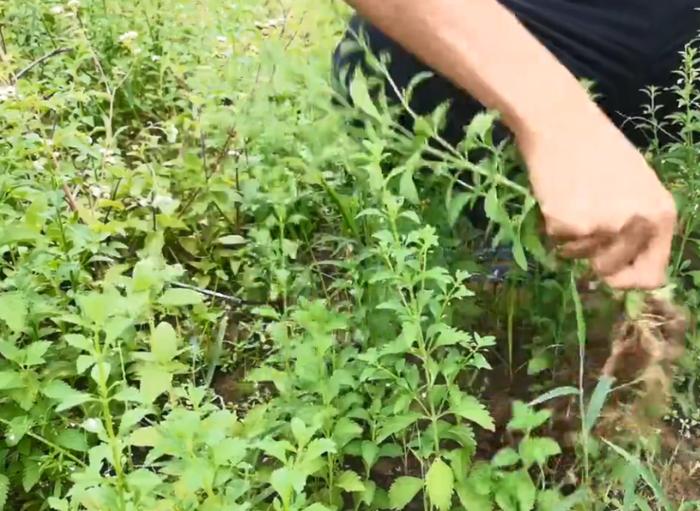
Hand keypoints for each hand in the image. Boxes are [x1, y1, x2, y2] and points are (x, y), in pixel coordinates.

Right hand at [518, 105, 675, 288]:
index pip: (653, 276)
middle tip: (586, 223)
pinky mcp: (567, 224)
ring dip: (572, 237)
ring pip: (579, 257)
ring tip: (573, 199)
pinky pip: (557, 242)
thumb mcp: (637, 188)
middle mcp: (636, 224)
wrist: (561, 124)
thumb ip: (639, 227)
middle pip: (611, 272)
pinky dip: (553, 224)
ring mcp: (601, 226)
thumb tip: (623, 273)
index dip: (629, 281)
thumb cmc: (600, 150)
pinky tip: (558, 196)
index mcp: (661, 215)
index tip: (613, 276)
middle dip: (594, 257)